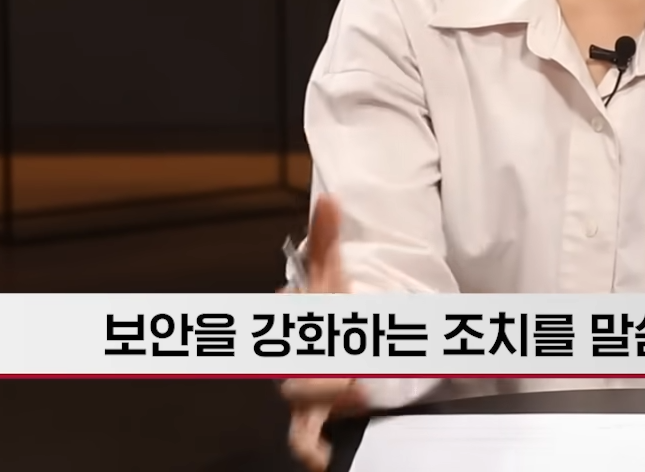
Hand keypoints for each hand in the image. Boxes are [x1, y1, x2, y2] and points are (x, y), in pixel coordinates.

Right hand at [282, 194, 362, 470]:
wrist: (338, 346)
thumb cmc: (329, 309)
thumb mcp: (333, 274)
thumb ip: (327, 238)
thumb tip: (330, 197)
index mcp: (292, 319)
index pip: (287, 308)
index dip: (299, 303)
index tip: (309, 297)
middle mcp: (289, 356)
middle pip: (291, 360)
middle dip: (318, 354)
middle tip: (350, 355)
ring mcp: (300, 390)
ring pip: (297, 400)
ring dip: (324, 396)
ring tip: (357, 386)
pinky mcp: (313, 419)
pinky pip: (303, 440)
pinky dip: (311, 451)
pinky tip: (325, 458)